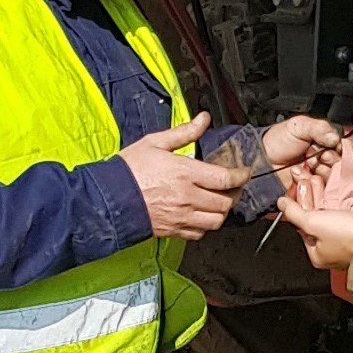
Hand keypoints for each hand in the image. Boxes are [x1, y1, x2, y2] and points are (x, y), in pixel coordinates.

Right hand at [119, 112, 247, 240]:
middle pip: (226, 202)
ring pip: (216, 221)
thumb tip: (203, 119)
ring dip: (222, 210)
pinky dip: (205, 225)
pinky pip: (200, 233)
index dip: (240, 176)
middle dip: (234, 193)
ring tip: (218, 200)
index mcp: (185, 173)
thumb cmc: (129, 170)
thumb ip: (184, 132)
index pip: (225, 178)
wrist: (109, 198)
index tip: (243, 172)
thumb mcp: (155, 142)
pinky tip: (200, 213)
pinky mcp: (174, 230)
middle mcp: (187, 197)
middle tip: (232, 185)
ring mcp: (181, 217)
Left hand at [260, 114, 342, 187]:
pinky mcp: (314, 193)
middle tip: (318, 155)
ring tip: (308, 165)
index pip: (350, 147)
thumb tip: (336, 138)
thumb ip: (320, 128)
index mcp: (329, 144)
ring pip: (336, 179)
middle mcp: (329, 162)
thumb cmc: (277, 141)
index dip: (345, 147)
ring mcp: (322, 179)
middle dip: (332, 159)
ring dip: (323, 171)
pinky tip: (302, 176)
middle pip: (345, 165)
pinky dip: (313, 183)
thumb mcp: (299, 125)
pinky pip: (323, 193)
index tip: (334, 145)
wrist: (260, 159)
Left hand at [276, 181, 352, 270]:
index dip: (298, 205)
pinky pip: (344, 217)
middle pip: (315, 221)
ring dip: (324, 198)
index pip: (301, 227)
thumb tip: (282, 205)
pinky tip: (338, 194)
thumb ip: (295, 213)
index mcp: (316, 254)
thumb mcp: (313, 222)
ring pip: (329, 217)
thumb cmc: (348, 238)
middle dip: (311, 198)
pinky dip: (339, 204)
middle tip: (308, 182)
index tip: (298, 189)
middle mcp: (330, 252)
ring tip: (320, 182)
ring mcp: (345, 243)